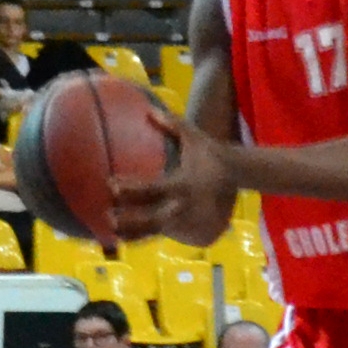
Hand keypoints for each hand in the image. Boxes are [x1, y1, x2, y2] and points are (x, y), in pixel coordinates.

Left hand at [107, 125, 240, 250]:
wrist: (239, 174)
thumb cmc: (209, 154)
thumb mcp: (193, 137)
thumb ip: (172, 124)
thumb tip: (149, 110)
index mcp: (183, 183)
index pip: (151, 189)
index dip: (130, 189)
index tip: (111, 186)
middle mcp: (188, 206)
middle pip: (152, 221)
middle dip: (129, 223)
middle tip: (108, 220)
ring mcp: (196, 224)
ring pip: (162, 233)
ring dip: (141, 234)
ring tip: (116, 235)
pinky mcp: (203, 235)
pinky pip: (177, 238)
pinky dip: (163, 235)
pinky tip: (143, 236)